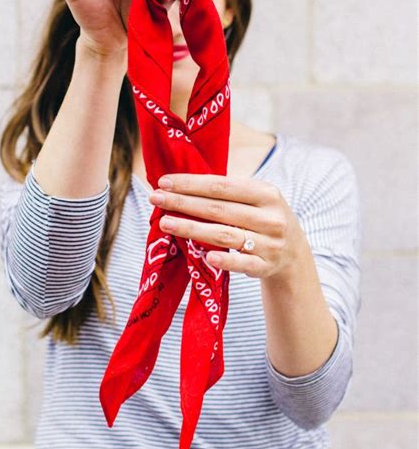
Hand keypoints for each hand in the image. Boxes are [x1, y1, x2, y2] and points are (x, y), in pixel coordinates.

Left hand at [148, 173, 306, 279]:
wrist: (294, 254)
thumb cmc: (263, 219)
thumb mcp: (257, 199)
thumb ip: (227, 193)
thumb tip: (180, 185)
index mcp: (266, 193)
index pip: (222, 186)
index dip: (191, 184)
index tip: (164, 182)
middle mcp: (270, 217)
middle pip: (218, 209)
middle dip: (183, 203)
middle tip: (155, 199)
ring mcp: (270, 243)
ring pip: (225, 235)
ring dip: (192, 229)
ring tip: (165, 223)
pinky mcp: (266, 266)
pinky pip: (242, 263)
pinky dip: (224, 260)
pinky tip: (204, 256)